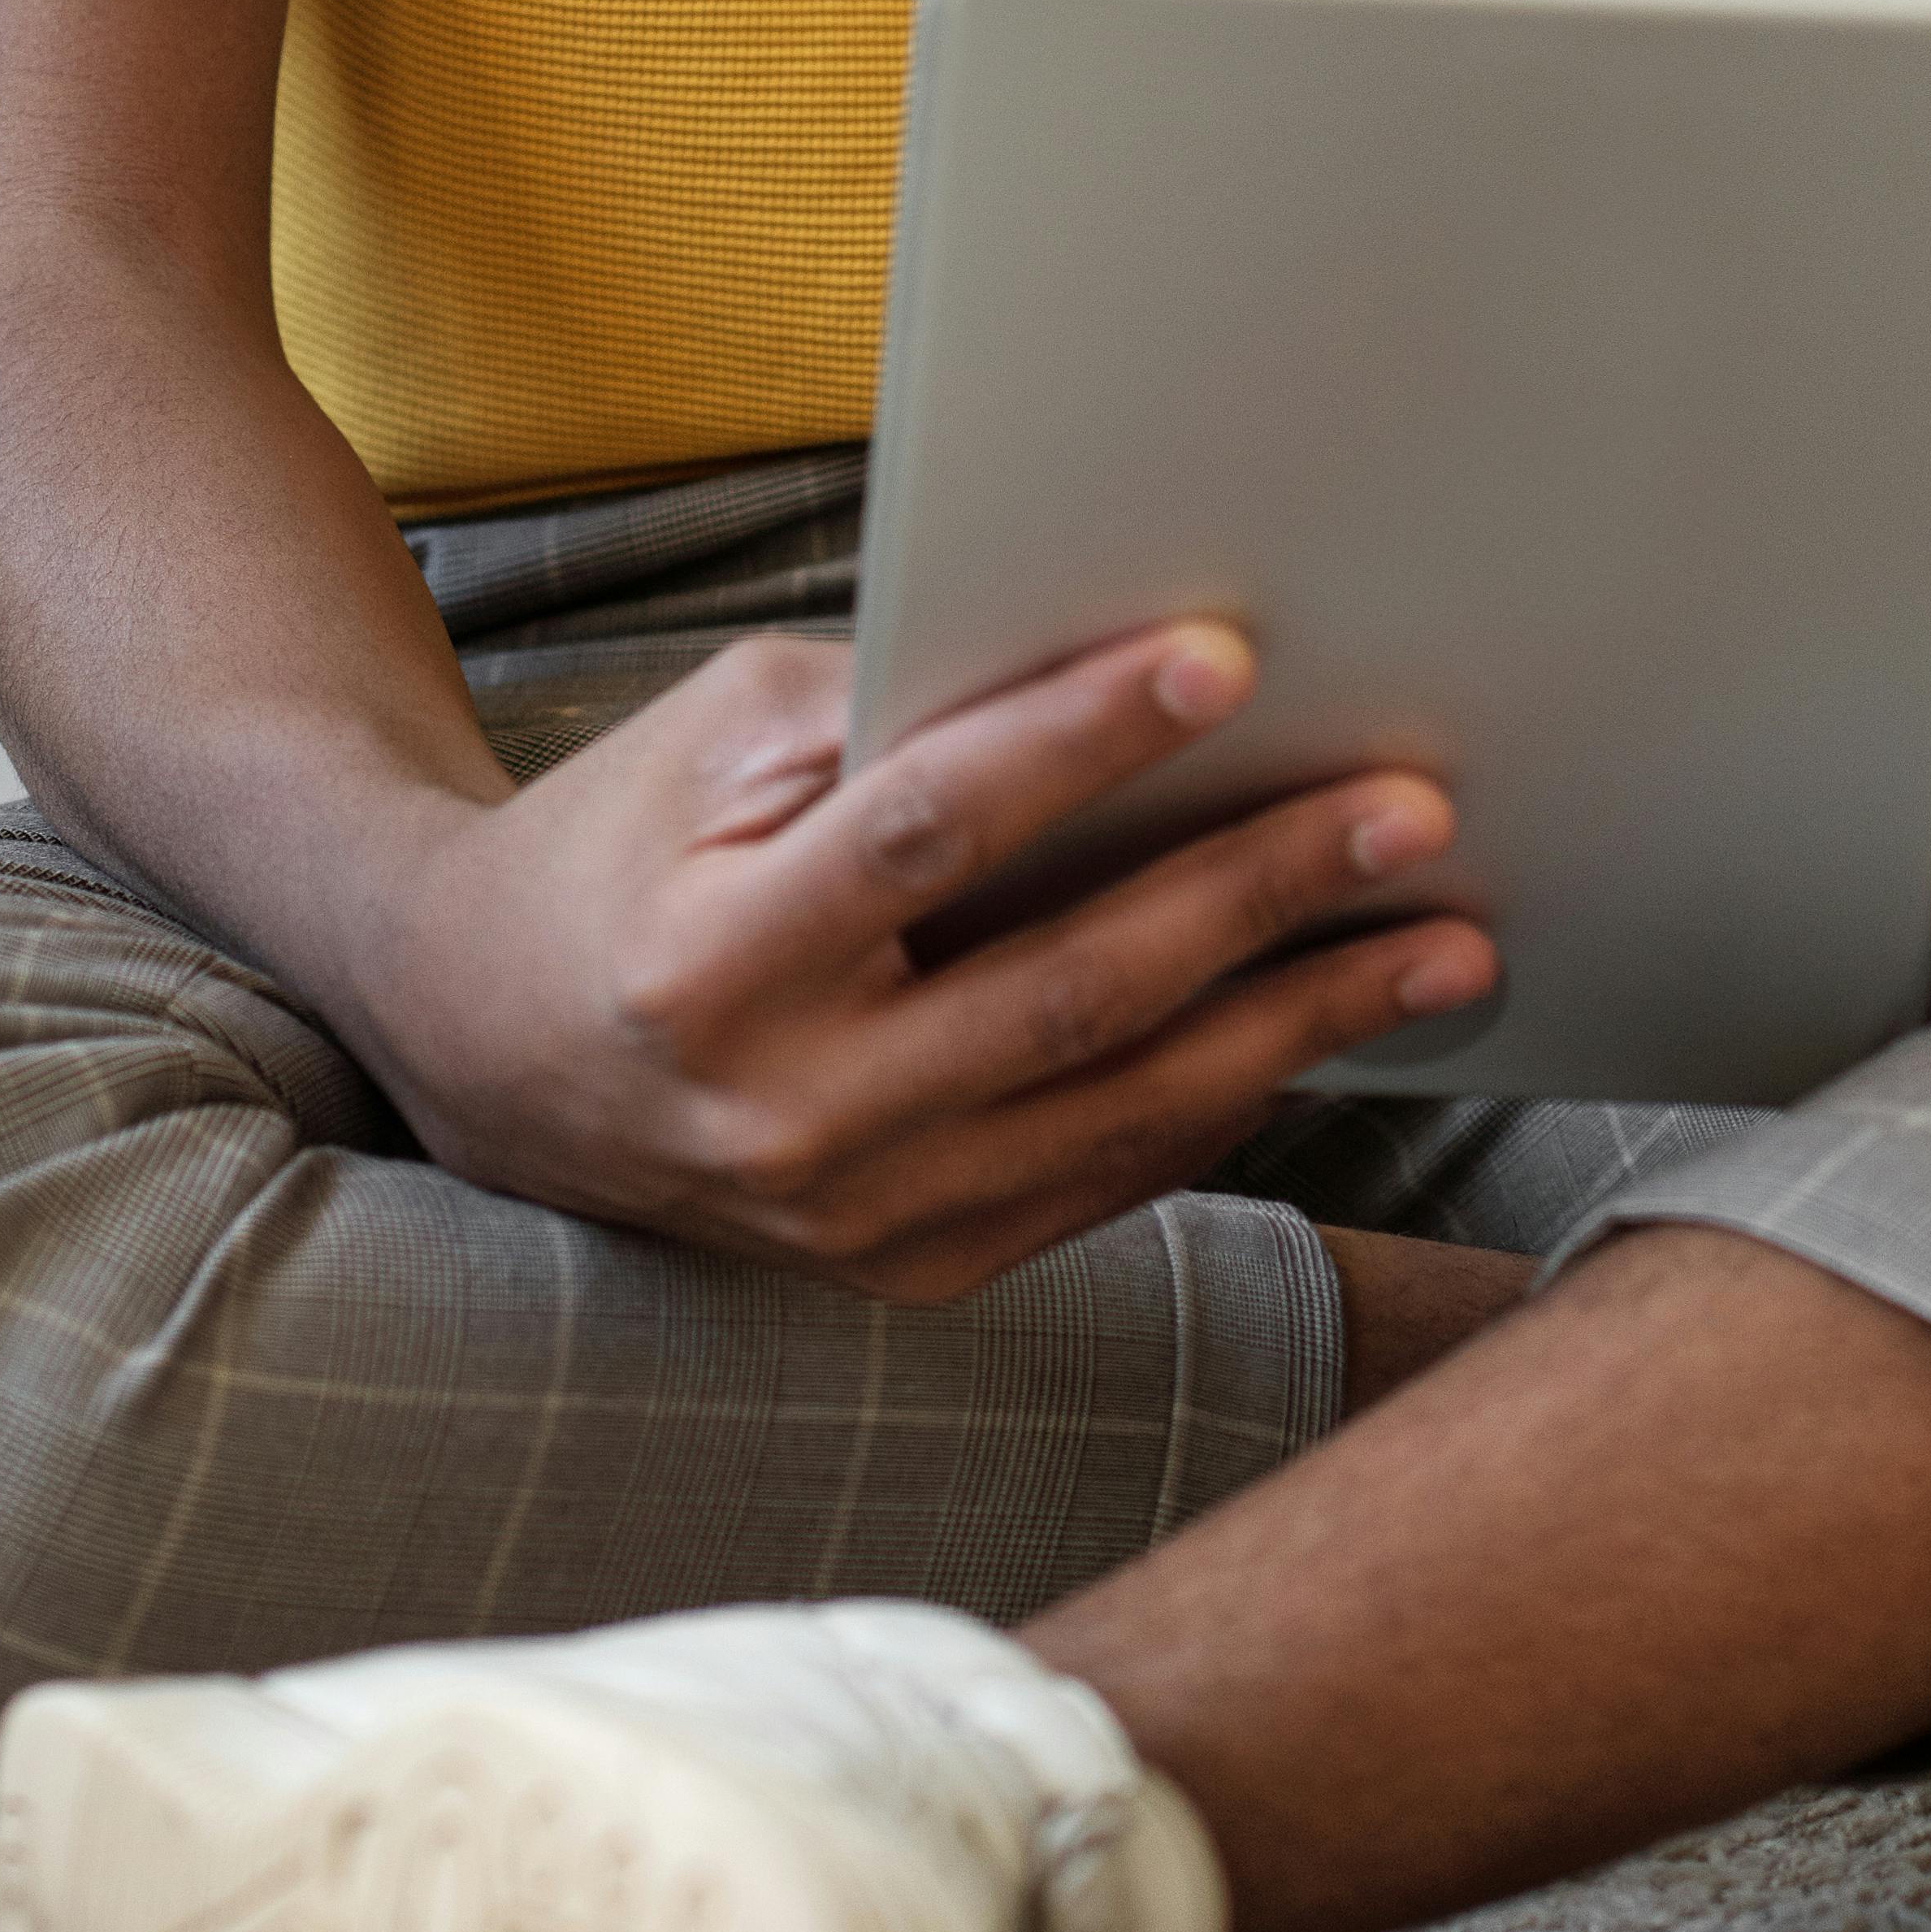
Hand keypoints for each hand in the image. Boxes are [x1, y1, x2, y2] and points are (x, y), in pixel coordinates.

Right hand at [345, 616, 1496, 1301]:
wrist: (486, 1051)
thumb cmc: (622, 845)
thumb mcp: (713, 738)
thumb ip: (886, 708)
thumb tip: (1102, 669)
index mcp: (715, 960)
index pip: (930, 831)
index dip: (1080, 740)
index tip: (1224, 659)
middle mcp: (784, 1115)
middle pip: (1070, 989)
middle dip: (1261, 894)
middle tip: (1410, 813)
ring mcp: (849, 1219)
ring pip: (1119, 1111)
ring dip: (1302, 1023)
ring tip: (1444, 942)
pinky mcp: (901, 1272)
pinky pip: (1099, 1183)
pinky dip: (1225, 1101)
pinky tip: (1328, 1027)